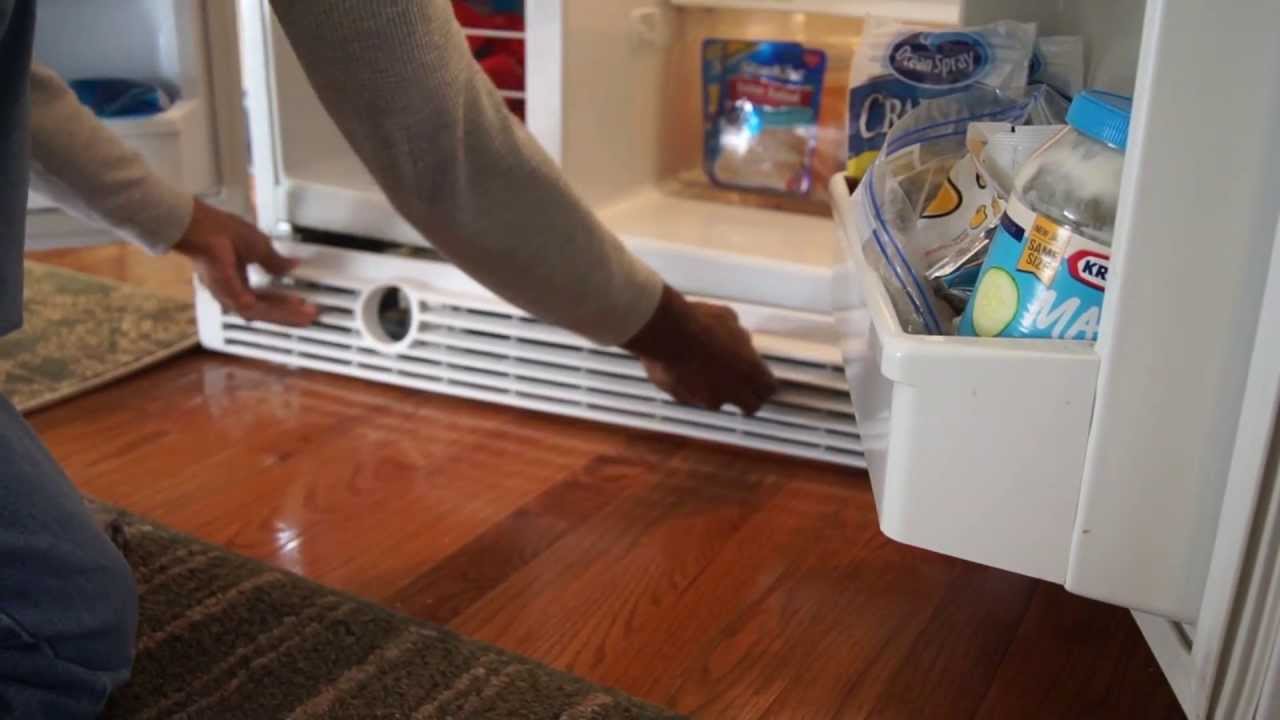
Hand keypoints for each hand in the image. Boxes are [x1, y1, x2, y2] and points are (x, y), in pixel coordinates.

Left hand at [173, 200, 317, 325]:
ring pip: (264, 313)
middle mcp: (231, 291)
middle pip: (265, 309)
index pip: (261, 296)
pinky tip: (295, 310)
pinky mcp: (233, 298)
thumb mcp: (258, 246)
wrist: (203, 230)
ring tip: (307, 316)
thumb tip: (292, 265)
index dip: (281, 300)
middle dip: (288, 312)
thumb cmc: (221, 231)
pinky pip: (261, 310)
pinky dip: (280, 311)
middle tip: (309, 315)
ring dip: (287, 314)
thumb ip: (276, 260)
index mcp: (234, 277)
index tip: (300, 301)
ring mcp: (230, 296)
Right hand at [624, 286, 776, 414]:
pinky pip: (693, 398)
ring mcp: (707, 398)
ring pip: (718, 402)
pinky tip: (685, 371)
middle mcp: (732, 390)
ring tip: (706, 373)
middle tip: (742, 389)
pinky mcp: (684, 399)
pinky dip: (691, 389)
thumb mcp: (728, 319)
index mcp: (750, 370)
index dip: (764, 385)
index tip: (761, 381)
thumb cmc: (700, 324)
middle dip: (747, 399)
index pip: (768, 389)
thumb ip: (739, 336)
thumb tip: (739, 338)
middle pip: (750, 406)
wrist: (667, 334)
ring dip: (716, 392)